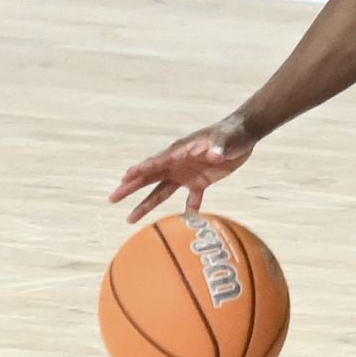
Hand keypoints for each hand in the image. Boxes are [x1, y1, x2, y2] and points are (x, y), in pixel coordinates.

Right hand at [110, 117, 256, 222]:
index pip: (155, 162)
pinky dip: (188, 210)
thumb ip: (218, 148)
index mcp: (179, 152)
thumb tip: (214, 155)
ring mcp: (187, 174)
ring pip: (162, 192)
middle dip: (130, 188)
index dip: (140, 170)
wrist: (244, 134)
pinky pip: (191, 199)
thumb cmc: (232, 134)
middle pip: (149, 178)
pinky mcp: (201, 181)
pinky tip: (182, 223)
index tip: (124, 178)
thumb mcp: (225, 140)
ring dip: (147, 204)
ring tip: (130, 219)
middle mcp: (178, 164)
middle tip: (112, 198)